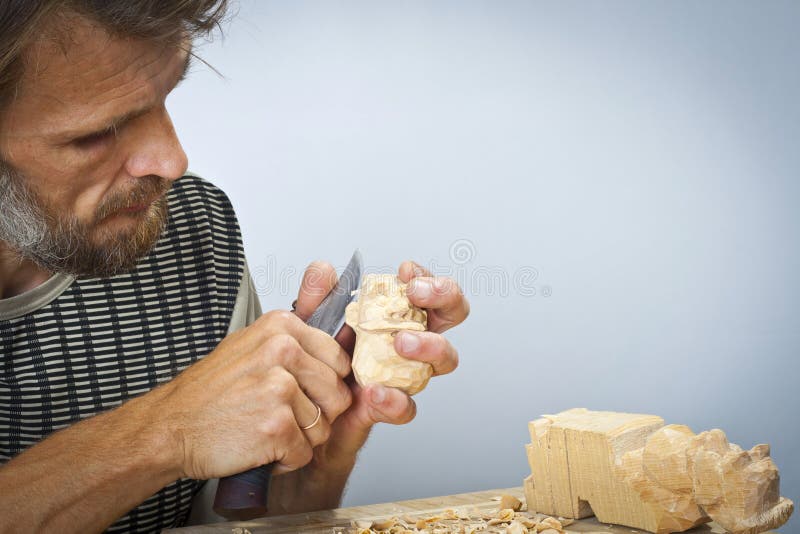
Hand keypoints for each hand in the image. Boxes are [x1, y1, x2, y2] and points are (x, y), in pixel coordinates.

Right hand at [154, 309, 352, 478]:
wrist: (170, 427)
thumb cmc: (211, 392)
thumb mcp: (251, 347)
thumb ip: (295, 345)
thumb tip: (339, 350)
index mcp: (283, 327)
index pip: (339, 361)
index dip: (325, 386)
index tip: (303, 394)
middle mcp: (284, 350)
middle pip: (338, 396)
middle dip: (316, 416)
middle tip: (279, 416)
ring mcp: (280, 387)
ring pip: (323, 428)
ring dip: (298, 440)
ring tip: (264, 429)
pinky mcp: (277, 425)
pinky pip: (304, 453)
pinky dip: (284, 461)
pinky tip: (258, 447)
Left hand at [292, 260, 468, 467]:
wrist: (306, 410)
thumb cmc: (318, 360)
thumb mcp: (310, 323)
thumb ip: (316, 296)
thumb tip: (324, 269)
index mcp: (396, 314)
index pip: (427, 287)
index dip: (424, 276)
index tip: (404, 272)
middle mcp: (412, 341)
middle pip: (451, 313)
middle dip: (444, 297)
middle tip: (416, 295)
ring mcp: (407, 374)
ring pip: (444, 359)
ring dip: (429, 345)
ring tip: (401, 343)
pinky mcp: (392, 407)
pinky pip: (407, 406)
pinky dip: (394, 399)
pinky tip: (374, 391)